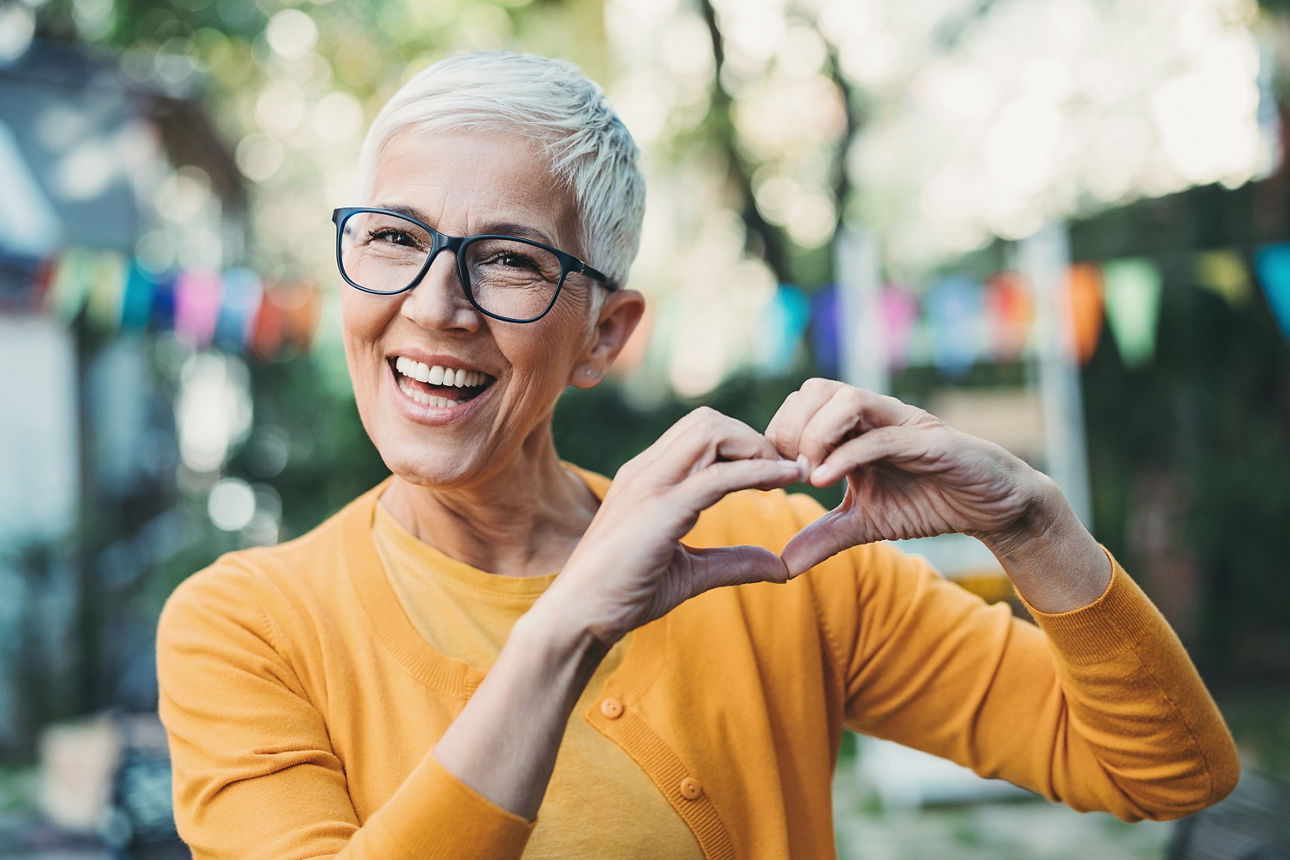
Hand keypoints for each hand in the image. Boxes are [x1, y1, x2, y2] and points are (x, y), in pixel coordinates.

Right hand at [542, 407, 804, 644]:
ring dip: (756, 447)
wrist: (577, 618)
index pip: (699, 433)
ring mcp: (649, 485)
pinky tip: (784, 481)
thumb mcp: (690, 572)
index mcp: (647, 478)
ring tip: (785, 474)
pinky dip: (758, 471)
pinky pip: (717, 476)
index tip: (777, 472)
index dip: (743, 445)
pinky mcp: (659, 510)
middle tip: (784, 471)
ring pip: (712, 432)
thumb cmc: (623, 595)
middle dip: (753, 437)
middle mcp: (645, 471)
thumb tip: (780, 567)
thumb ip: (732, 562)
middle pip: (708, 421)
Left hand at [765, 379, 1046, 575]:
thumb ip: (824, 537)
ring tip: (811, 476)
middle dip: (790, 430)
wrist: (991, 508)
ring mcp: (901, 423)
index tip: (777, 476)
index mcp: (854, 427)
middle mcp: (875, 416)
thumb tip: (782, 566)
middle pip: (814, 390)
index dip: (779, 433)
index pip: (800, 403)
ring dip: (816, 434)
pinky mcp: (929, 441)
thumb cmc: (929, 503)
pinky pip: (881, 436)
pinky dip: (847, 455)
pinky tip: (826, 482)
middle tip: (790, 473)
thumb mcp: (865, 524)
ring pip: (845, 398)